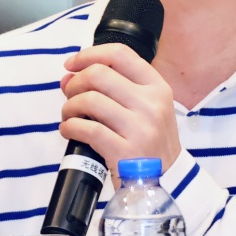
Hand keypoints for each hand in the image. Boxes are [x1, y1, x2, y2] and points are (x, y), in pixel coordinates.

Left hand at [60, 43, 180, 179]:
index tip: (72, 64)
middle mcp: (151, 104)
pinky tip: (69, 130)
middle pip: (99, 74)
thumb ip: (113, 89)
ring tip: (69, 115)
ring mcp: (140, 128)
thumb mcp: (146, 109)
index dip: (89, 54)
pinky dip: (69, 127)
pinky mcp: (124, 151)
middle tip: (69, 95)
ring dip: (70, 106)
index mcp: (157, 87)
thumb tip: (69, 76)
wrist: (165, 181)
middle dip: (75, 82)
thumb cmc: (149, 143)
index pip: (120, 54)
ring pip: (90, 100)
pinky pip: (86, 129)